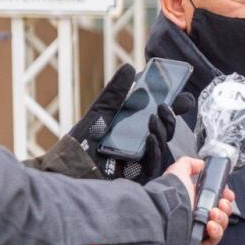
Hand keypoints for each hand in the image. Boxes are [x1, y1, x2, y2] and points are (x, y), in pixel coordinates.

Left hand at [67, 63, 194, 183]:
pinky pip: (152, 164)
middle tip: (167, 105)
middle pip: (166, 131)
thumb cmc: (80, 144)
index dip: (176, 107)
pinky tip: (150, 137)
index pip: (163, 117)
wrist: (63, 170)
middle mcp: (141, 145)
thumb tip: (130, 68)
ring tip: (155, 116)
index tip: (181, 97)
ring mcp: (140, 162)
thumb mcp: (99, 114)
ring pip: (162, 145)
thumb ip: (115, 93)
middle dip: (171, 118)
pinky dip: (154, 149)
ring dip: (163, 130)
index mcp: (136, 129)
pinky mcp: (136, 177)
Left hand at [164, 156, 234, 244]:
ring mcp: (197, 231)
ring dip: (222, 219)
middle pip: (222, 214)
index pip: (217, 200)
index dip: (225, 197)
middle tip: (220, 203)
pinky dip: (216, 232)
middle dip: (225, 207)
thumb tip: (201, 164)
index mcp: (195, 201)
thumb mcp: (178, 172)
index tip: (227, 194)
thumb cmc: (170, 197)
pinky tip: (210, 225)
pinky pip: (213, 240)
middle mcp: (196, 217)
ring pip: (220, 227)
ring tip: (213, 214)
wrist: (163, 218)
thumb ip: (189, 164)